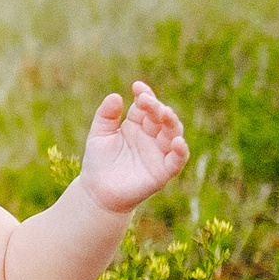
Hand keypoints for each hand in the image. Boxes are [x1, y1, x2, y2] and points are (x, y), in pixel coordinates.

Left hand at [80, 81, 189, 212]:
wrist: (97, 192)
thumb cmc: (99, 162)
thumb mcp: (99, 135)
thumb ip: (105, 116)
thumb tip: (116, 96)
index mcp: (136, 124)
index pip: (145, 106)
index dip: (144, 95)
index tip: (137, 87)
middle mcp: (151, 136)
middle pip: (161, 117)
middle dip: (156, 107)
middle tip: (146, 101)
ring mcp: (158, 153)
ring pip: (172, 134)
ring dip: (171, 122)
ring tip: (163, 113)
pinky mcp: (163, 171)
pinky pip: (177, 160)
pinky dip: (180, 151)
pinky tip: (177, 141)